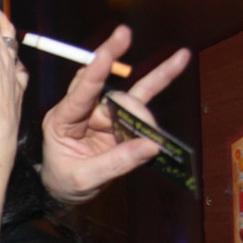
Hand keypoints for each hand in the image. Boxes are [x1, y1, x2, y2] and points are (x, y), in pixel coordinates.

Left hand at [40, 25, 190, 204]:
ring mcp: (102, 112)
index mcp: (62, 120)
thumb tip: (151, 146)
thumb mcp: (82, 179)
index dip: (95, 72)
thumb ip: (115, 163)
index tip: (106, 52)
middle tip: (141, 124)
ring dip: (153, 81)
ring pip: (129, 94)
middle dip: (129, 103)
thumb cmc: (64, 182)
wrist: (64, 190)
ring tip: (173, 72)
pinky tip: (180, 60)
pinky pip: (142, 97)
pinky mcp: (119, 119)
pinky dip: (161, 79)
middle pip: (108, 91)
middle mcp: (82, 109)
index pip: (80, 92)